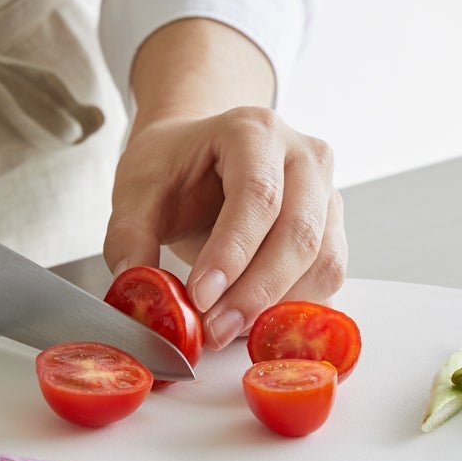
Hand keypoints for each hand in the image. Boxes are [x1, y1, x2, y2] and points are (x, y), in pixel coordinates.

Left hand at [104, 106, 346, 350]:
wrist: (204, 154)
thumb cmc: (178, 163)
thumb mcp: (138, 188)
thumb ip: (129, 235)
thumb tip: (134, 285)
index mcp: (255, 132)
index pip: (258, 194)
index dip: (232, 251)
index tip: (200, 296)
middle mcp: (304, 157)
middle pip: (300, 232)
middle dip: (256, 292)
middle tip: (213, 329)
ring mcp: (326, 193)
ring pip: (323, 261)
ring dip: (278, 306)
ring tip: (226, 327)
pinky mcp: (332, 230)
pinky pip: (327, 279)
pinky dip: (293, 308)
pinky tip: (251, 319)